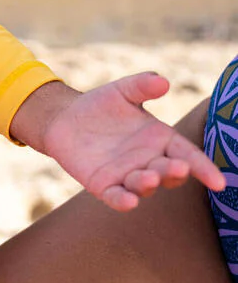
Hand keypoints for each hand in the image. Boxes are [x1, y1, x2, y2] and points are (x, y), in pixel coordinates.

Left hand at [14, 75, 225, 210]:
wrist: (64, 117)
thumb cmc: (101, 105)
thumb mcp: (122, 91)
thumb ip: (141, 86)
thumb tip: (162, 81)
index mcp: (161, 140)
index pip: (188, 155)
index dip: (204, 168)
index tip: (218, 181)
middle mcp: (149, 161)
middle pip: (168, 172)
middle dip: (174, 172)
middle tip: (178, 168)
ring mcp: (127, 175)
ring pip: (144, 185)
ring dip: (149, 184)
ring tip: (150, 177)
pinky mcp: (103, 185)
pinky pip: (116, 196)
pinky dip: (123, 200)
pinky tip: (129, 201)